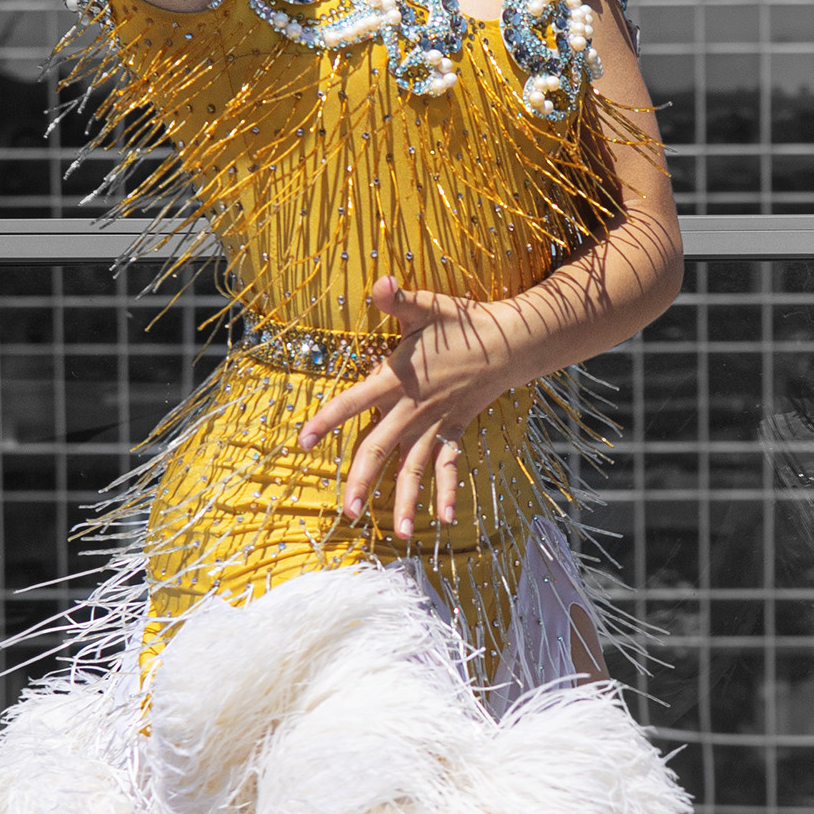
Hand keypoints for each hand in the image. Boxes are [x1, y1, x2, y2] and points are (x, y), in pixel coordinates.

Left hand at [292, 278, 520, 540]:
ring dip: (407, 500)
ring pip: (415, 466)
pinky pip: (449, 465)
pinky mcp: (455, 429)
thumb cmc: (463, 323)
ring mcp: (436, 423)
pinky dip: (447, 491)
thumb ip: (398, 299)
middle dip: (363, 481)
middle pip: (381, 449)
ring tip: (399, 533)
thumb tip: (380, 281)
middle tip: (347, 511)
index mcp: (398, 379)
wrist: (510, 343)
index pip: (354, 402)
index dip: (328, 421)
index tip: (303, 442)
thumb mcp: (427, 306)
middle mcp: (414, 408)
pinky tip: (443, 519)